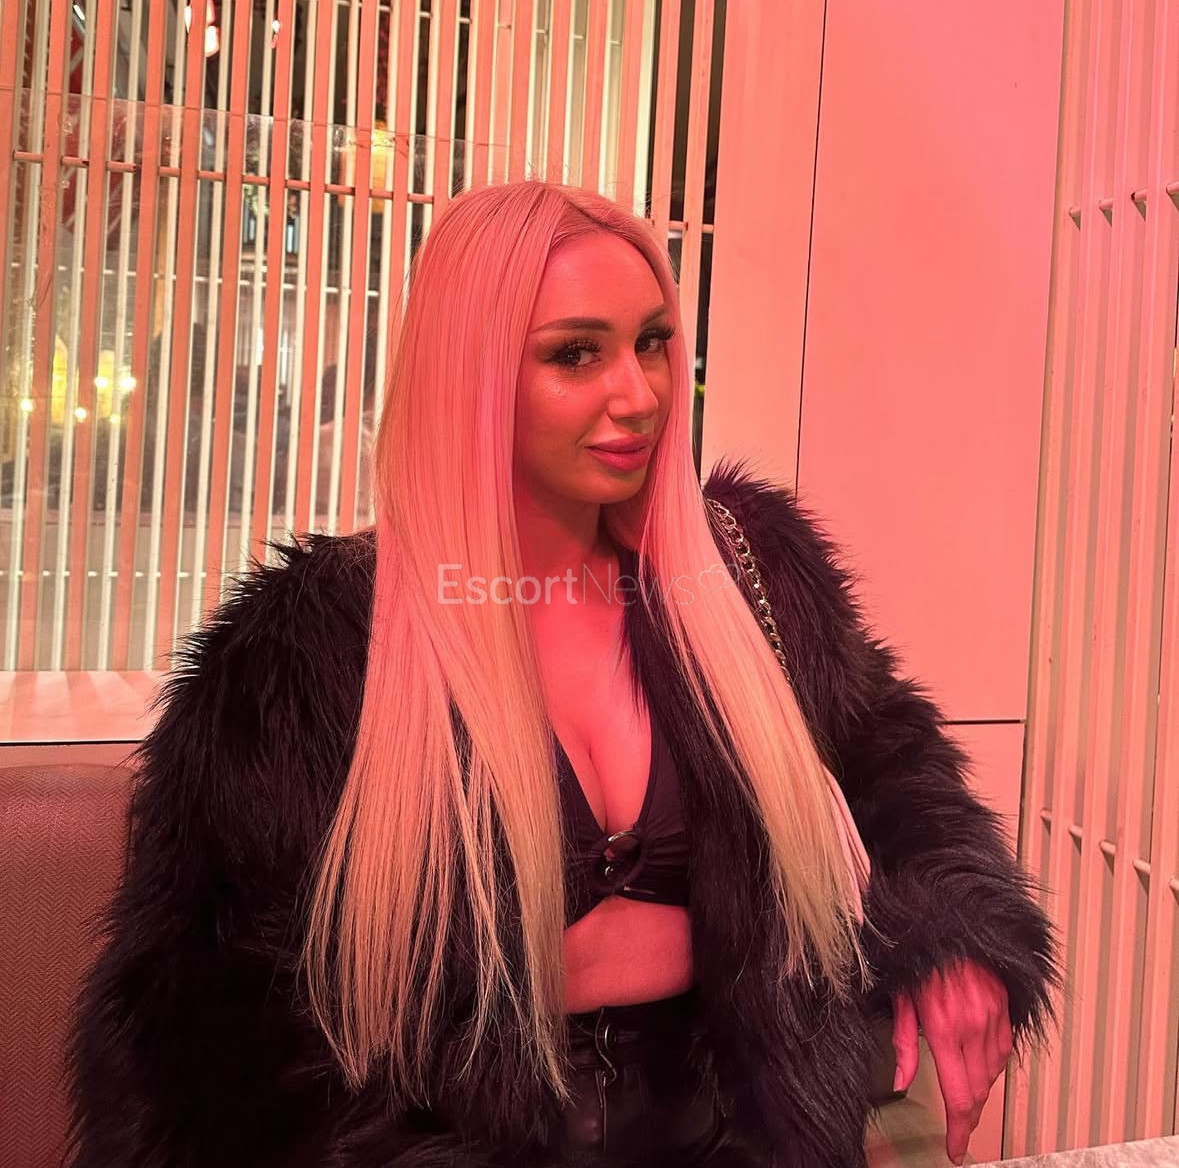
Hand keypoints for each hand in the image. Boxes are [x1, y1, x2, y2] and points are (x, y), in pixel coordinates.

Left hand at [891, 959, 1012, 1165]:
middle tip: (957, 1125)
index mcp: (943, 1028)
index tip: (956, 1149)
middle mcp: (973, 1025)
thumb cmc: (915, 956)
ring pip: (994, 1072)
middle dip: (969, 1114)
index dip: (960, 1131)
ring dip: (981, 1087)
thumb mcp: (899, 1000)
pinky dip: (993, 1062)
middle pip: (980, 1091)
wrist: (944, 920)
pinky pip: (1004, 1048)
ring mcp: (992, 1015)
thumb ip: (902, 1045)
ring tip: (964, 1089)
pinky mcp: (1003, 1005)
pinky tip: (979, 1061)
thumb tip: (901, 1082)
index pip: (959, 1097)